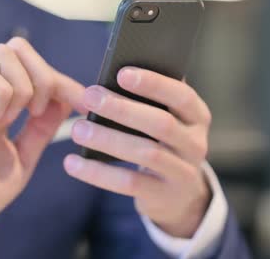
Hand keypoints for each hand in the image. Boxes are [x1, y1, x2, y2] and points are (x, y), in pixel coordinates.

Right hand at [0, 38, 84, 247]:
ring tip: (12, 118)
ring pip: (3, 53)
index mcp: (2, 104)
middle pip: (18, 48)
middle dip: (43, 75)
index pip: (37, 72)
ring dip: (21, 86)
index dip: (65, 83)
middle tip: (38, 111)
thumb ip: (41, 129)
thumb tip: (65, 102)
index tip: (85, 103)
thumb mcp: (23, 157)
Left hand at [64, 66, 211, 237]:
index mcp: (197, 116)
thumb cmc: (162, 142)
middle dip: (123, 109)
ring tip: (78, 129)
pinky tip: (73, 163)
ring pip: (146, 153)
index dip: (154, 84)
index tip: (121, 74)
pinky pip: (128, 183)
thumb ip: (151, 100)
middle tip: (90, 97)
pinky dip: (98, 173)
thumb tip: (115, 73)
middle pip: (162, 124)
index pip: (182, 96)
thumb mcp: (166, 119)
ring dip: (108, 140)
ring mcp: (183, 172)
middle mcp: (196, 143)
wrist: (178, 194)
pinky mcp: (163, 196)